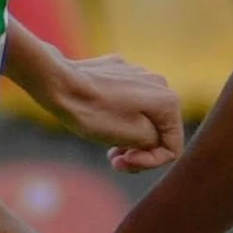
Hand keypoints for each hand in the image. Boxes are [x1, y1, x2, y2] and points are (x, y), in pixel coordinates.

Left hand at [43, 53, 184, 172]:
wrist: (59, 83)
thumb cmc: (94, 113)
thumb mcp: (133, 137)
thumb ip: (155, 143)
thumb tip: (156, 141)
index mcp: (168, 101)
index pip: (172, 146)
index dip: (151, 162)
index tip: (124, 162)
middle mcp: (159, 82)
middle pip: (159, 130)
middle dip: (139, 150)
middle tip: (114, 160)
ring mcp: (138, 73)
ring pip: (143, 116)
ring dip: (128, 137)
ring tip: (108, 147)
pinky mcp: (118, 69)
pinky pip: (127, 101)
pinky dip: (117, 116)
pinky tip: (98, 120)